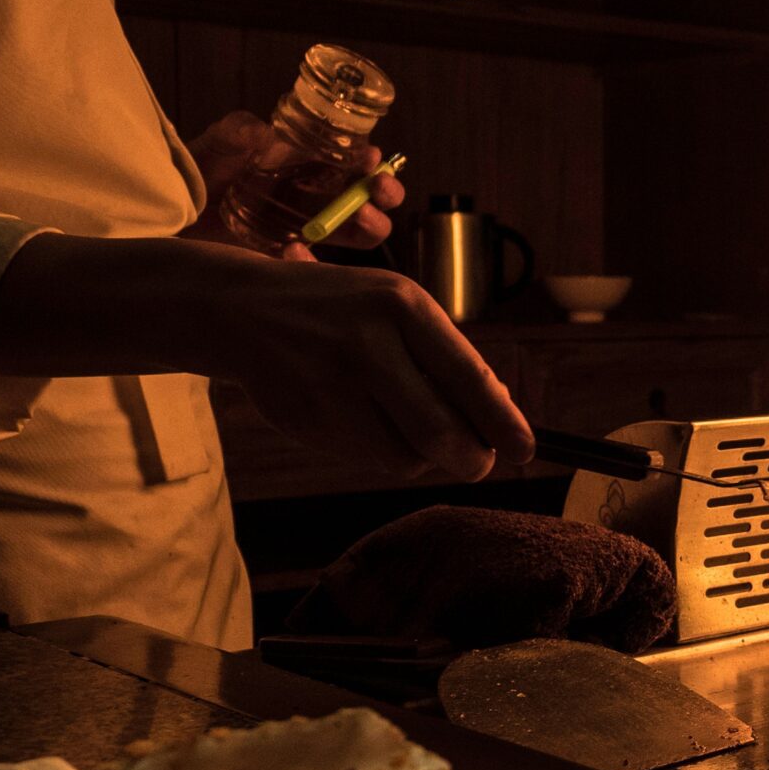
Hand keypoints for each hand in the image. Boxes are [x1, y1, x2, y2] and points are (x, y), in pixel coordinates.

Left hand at [182, 112, 403, 256]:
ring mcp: (303, 230)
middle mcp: (312, 197)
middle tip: (377, 192)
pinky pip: (317, 269)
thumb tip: (261, 129)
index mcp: (304, 165)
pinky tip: (294, 251)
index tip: (372, 159)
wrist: (164, 217)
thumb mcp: (214, 147)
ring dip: (367, 227)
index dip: (369, 161)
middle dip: (383, 194)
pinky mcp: (287, 260)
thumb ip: (235, 133)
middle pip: (366, 199)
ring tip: (358, 220)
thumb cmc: (194, 174)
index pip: (351, 161)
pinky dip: (314, 263)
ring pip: (355, 233)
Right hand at [195, 258, 532, 480]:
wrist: (242, 310)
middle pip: (438, 429)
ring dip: (422, 457)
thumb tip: (501, 413)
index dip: (502, 421)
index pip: (468, 375)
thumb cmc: (342, 312)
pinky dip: (383, 453)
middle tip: (478, 464)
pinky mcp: (305, 417)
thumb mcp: (395, 307)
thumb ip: (444, 357)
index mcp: (402, 305)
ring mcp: (330, 382)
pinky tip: (365, 421)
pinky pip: (366, 458)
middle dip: (469, 458)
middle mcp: (367, 341)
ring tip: (410, 428)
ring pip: (403, 454)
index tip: (526, 450)